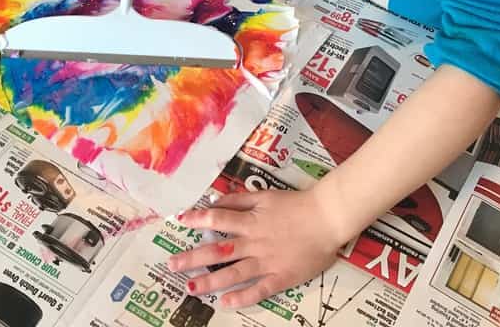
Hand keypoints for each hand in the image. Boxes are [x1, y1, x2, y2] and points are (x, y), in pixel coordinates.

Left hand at [168, 189, 346, 308]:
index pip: (218, 218)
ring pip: (234, 272)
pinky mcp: (281, 277)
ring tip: (190, 287)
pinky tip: (224, 303)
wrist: (327, 218)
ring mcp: (267, 261)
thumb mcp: (266, 195)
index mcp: (251, 220)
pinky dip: (241, 297)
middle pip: (219, 250)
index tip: (180, 221)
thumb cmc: (297, 205)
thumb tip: (215, 200)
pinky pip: (259, 289)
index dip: (198, 220)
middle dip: (193, 257)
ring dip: (210, 281)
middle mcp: (254, 242)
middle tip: (172, 264)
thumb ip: (240, 199)